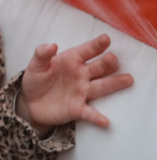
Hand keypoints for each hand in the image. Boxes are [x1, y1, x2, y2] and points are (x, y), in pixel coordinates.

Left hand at [17, 34, 133, 132]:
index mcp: (71, 60)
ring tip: (127, 79)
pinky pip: (89, 113)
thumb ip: (42, 54)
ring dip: (114, 84)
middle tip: (113, 59)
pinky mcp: (77, 109)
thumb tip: (51, 45)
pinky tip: (105, 120)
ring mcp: (81, 91)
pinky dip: (97, 117)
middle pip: (98, 68)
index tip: (105, 39)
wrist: (30, 102)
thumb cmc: (36, 79)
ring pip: (101, 87)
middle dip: (107, 63)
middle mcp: (81, 75)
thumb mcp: (35, 65)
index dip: (96, 45)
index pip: (86, 51)